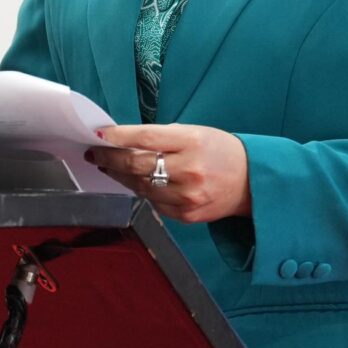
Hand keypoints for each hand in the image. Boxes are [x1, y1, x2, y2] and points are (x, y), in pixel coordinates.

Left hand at [88, 123, 250, 223]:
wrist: (251, 182)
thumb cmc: (221, 152)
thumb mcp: (195, 133)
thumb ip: (161, 137)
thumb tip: (123, 141)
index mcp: (192, 143)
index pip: (145, 138)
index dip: (117, 138)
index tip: (99, 136)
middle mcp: (190, 170)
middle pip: (137, 166)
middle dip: (110, 159)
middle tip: (95, 154)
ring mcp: (188, 196)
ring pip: (140, 187)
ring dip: (121, 177)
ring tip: (111, 167)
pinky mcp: (186, 215)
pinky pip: (153, 203)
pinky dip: (143, 191)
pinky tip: (139, 182)